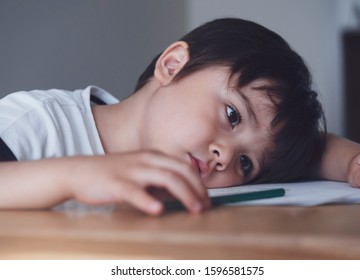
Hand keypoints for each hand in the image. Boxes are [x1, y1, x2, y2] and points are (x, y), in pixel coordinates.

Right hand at [66, 150, 209, 214]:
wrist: (79, 171)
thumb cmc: (112, 174)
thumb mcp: (140, 173)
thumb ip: (159, 181)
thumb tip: (181, 194)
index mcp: (153, 156)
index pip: (184, 166)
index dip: (199, 182)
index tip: (206, 198)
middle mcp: (145, 160)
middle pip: (179, 171)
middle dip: (197, 189)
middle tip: (205, 206)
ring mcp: (131, 170)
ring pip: (165, 178)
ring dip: (184, 194)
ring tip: (194, 209)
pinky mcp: (116, 183)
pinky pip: (134, 191)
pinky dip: (148, 200)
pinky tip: (157, 209)